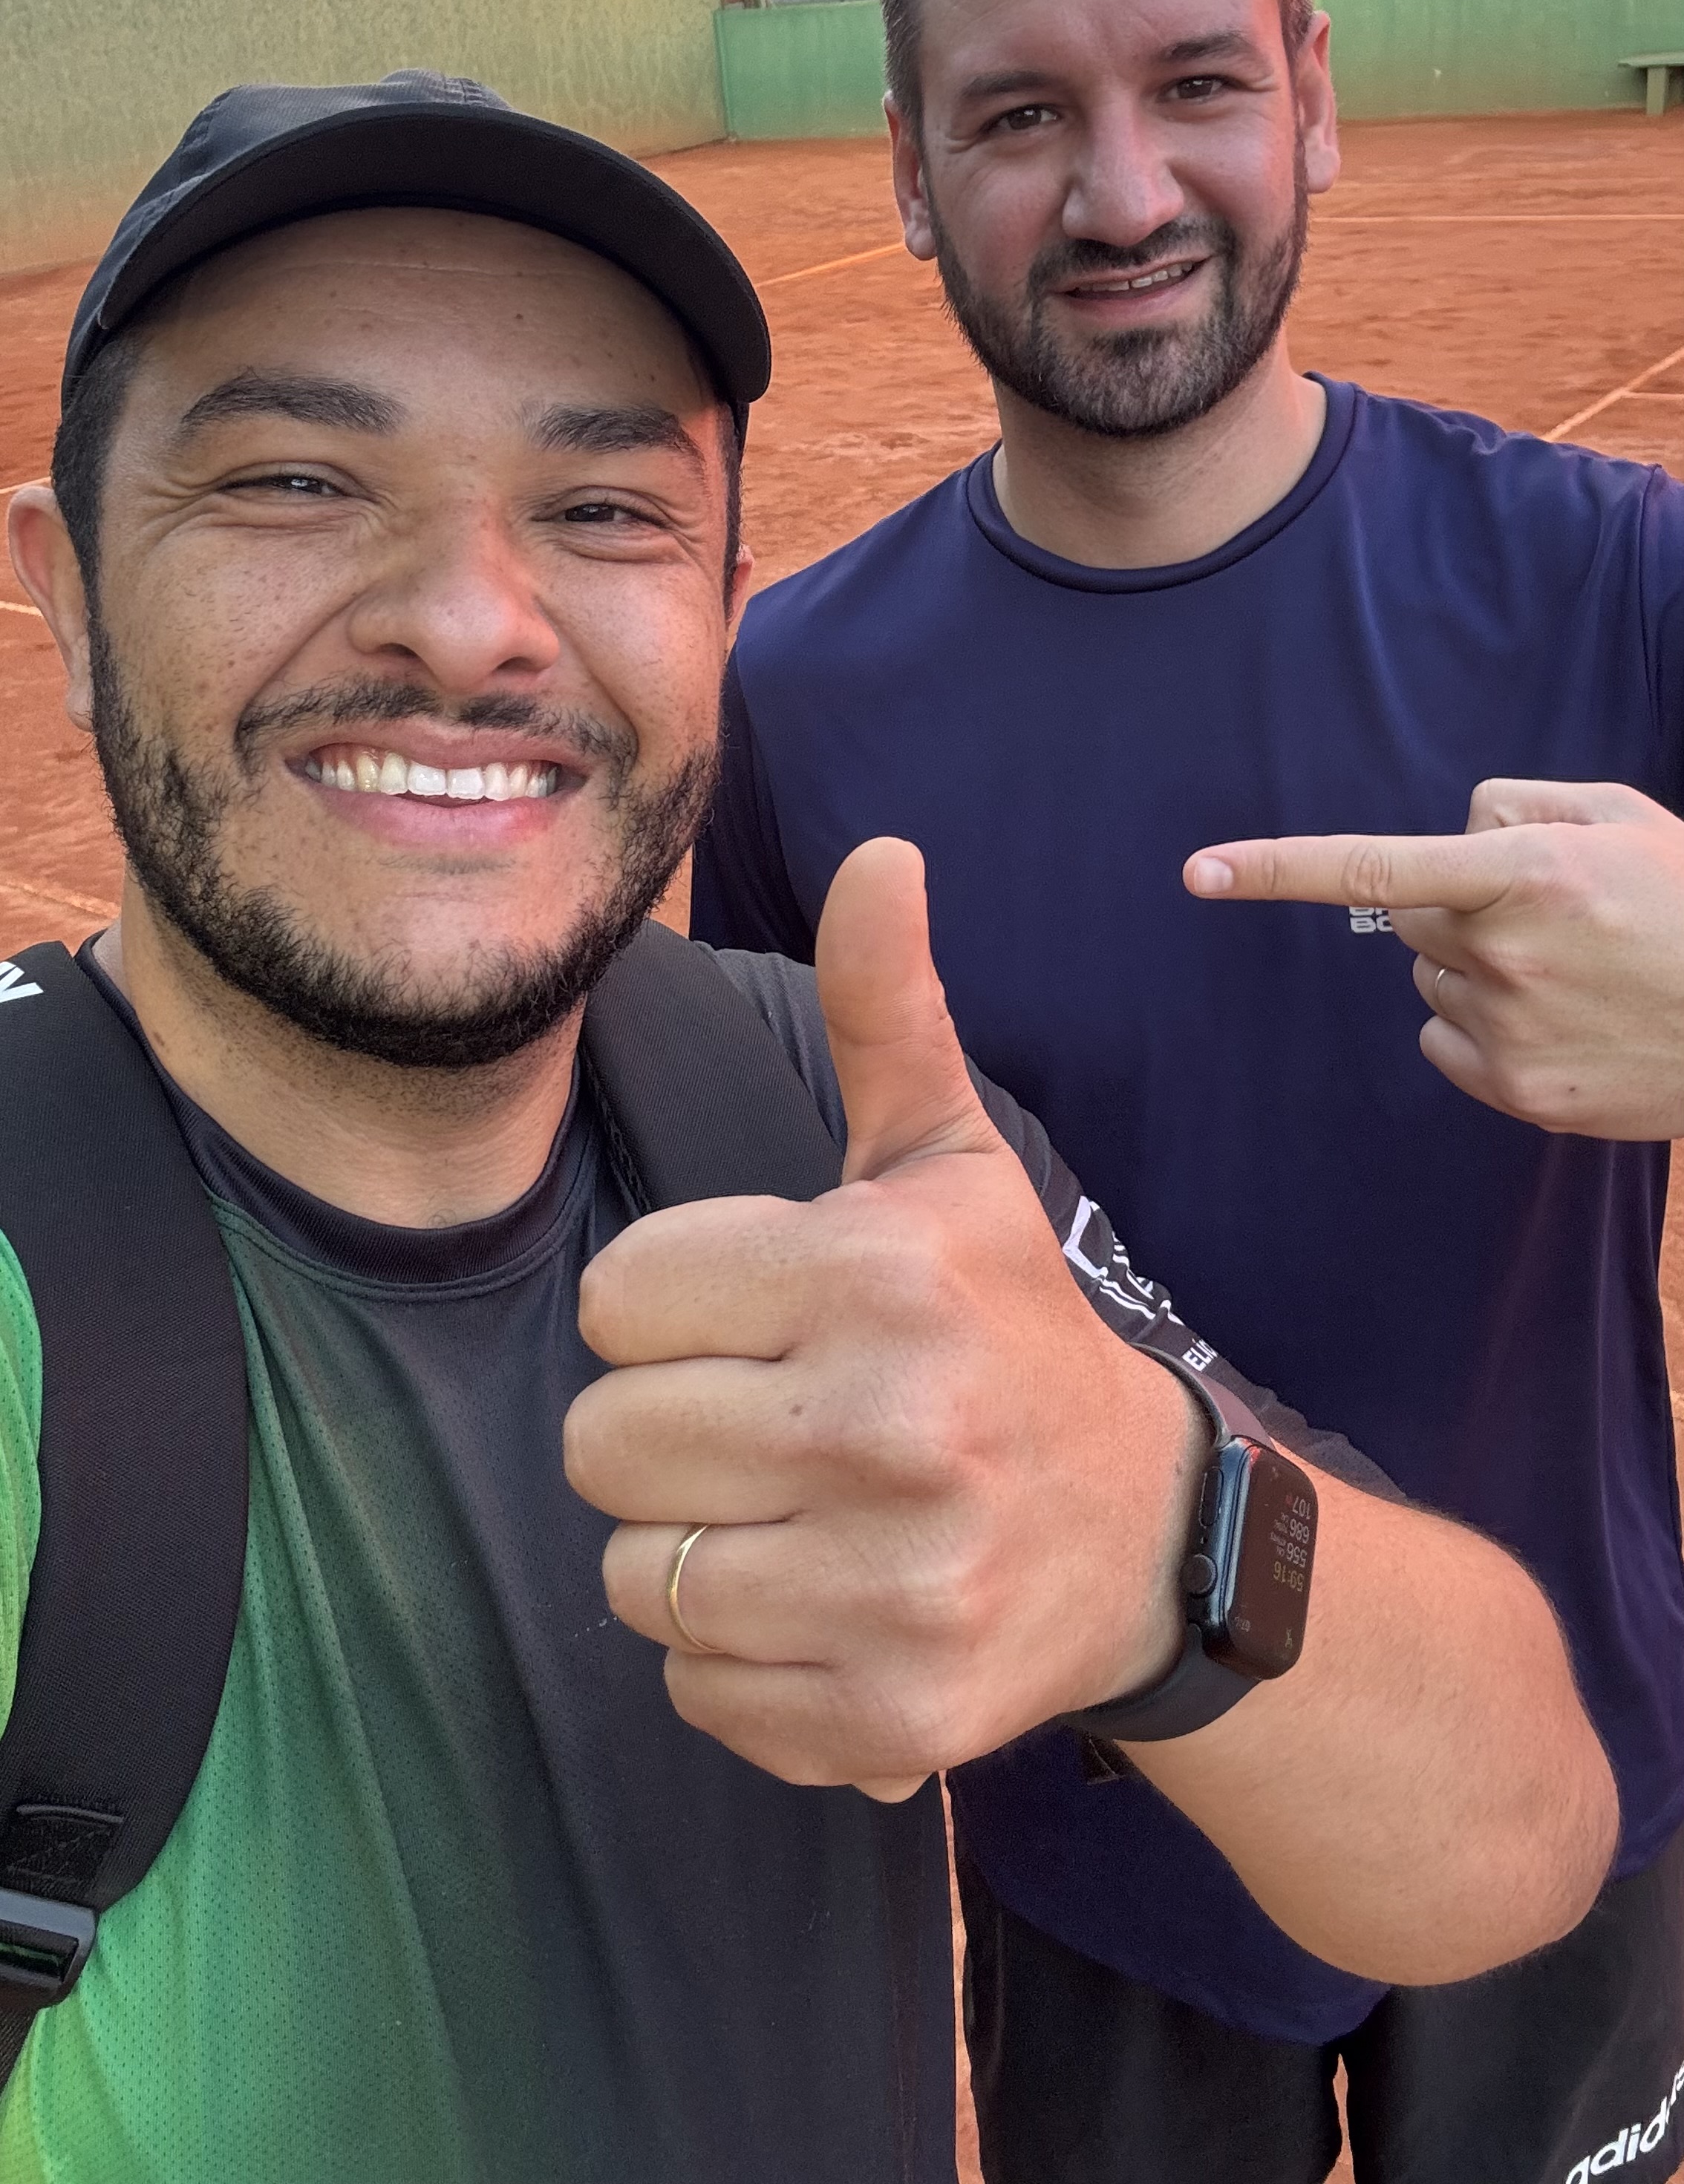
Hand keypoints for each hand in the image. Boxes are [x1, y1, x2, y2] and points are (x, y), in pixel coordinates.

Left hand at [563, 836, 1202, 1795]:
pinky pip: (695, 1690)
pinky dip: (739, 1661)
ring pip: (635, 1579)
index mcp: (877, 1275)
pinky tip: (831, 1600)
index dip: (671, 1311)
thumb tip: (881, 852)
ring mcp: (898, 1584)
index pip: (614, 1301)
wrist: (1155, 1541)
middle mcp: (893, 1427)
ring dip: (694, 1551)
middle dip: (666, 1432)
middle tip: (772, 1423)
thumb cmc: (1009, 1329)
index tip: (762, 1322)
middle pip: (602, 1443)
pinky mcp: (892, 1715)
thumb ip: (888, 1010)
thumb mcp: (949, 1164)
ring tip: (800, 1515)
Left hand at [1185, 780, 1683, 1138]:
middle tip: (1542, 917)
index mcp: (1525, 873)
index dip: (1277, 869)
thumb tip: (1454, 830)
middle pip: (1411, 918)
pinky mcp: (1515, 1091)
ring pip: (1432, 980)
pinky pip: (1443, 1043)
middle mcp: (1503, 952)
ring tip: (1568, 973)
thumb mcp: (1617, 818)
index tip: (1200, 873)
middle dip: (1453, 908)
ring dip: (1474, 970)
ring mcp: (1506, 1029)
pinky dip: (1479, 1031)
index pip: (1374, 868)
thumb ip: (1520, 807)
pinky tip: (1554, 1022)